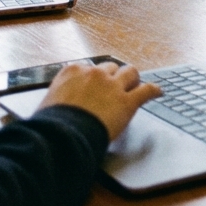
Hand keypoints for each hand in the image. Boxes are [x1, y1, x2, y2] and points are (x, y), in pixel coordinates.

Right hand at [39, 62, 161, 140]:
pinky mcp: (127, 101)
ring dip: (132, 79)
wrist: (61, 137)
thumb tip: (58, 104)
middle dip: (112, 77)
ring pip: (130, 72)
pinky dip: (154, 91)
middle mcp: (95, 74)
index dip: (93, 79)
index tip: (95, 85)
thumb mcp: (47, 103)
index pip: (89, 68)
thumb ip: (59, 96)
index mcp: (72, 72)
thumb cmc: (50, 126)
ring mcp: (113, 86)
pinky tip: (158, 92)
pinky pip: (147, 90)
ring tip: (135, 85)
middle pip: (111, 68)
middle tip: (114, 87)